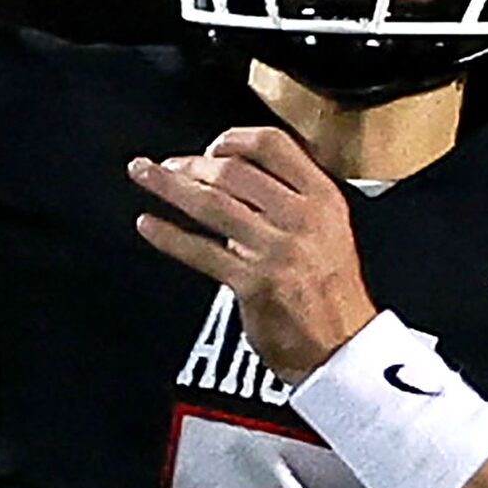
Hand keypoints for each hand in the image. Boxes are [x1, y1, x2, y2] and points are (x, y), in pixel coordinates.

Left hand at [129, 124, 378, 381]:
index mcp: (323, 198)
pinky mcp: (253, 283)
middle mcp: (301, 218)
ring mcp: (276, 250)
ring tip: (144, 176)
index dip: (233, 139)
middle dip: (191, 164)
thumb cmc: (331, 293)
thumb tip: (232, 178)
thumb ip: (288, 201)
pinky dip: (169, 236)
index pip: (273, 145)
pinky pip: (201, 252)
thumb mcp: (328, 231)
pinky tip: (148, 225)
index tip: (211, 146)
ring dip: (170, 187)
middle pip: (233, 171)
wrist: (342, 347)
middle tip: (165, 165)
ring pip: (212, 204)